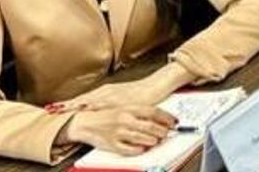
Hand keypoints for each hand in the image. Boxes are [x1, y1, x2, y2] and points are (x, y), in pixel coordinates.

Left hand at [49, 78, 170, 112]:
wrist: (156, 86)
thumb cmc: (141, 93)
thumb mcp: (120, 98)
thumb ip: (107, 103)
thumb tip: (96, 110)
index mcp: (104, 92)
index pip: (81, 99)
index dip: (67, 104)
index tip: (53, 108)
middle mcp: (105, 92)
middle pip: (81, 100)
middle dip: (65, 105)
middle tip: (50, 109)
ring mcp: (111, 95)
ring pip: (88, 101)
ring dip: (74, 106)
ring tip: (61, 110)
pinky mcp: (119, 99)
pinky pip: (103, 104)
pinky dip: (91, 107)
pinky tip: (84, 109)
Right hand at [56, 106, 177, 154]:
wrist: (84, 122)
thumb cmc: (105, 115)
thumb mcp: (123, 107)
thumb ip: (139, 112)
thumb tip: (158, 117)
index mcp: (128, 108)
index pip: (154, 112)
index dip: (166, 118)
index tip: (173, 122)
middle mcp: (125, 119)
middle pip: (152, 127)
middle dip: (162, 132)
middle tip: (166, 134)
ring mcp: (119, 133)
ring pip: (144, 140)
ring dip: (153, 141)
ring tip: (155, 140)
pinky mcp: (113, 145)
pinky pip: (132, 150)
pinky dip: (140, 150)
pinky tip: (142, 147)